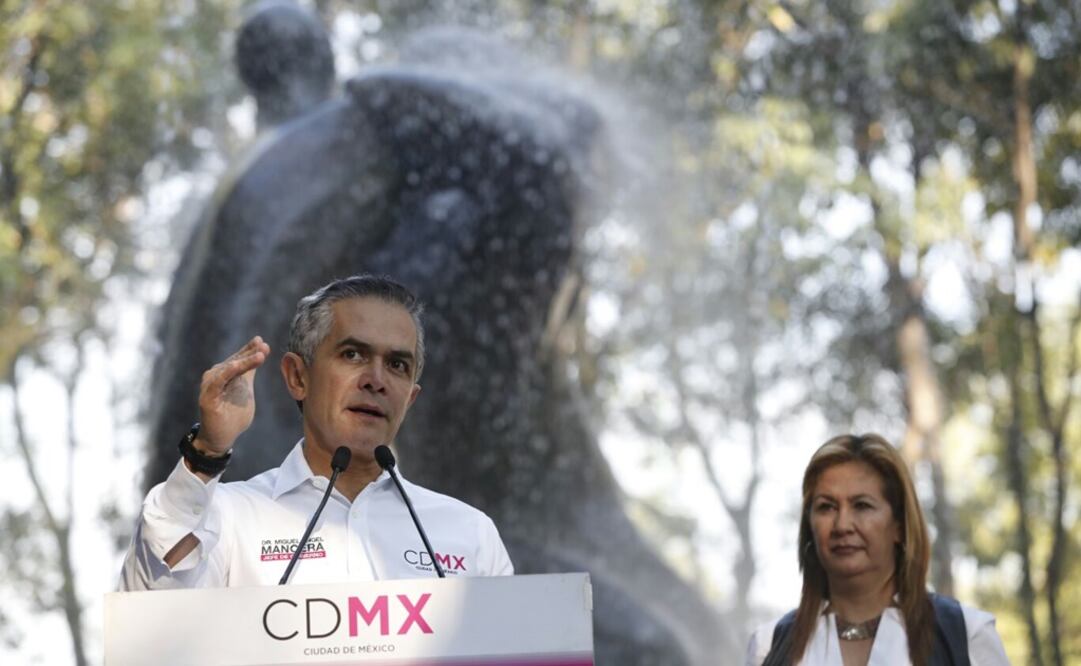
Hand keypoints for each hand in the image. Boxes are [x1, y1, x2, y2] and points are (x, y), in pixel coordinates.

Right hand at [195, 336, 269, 454]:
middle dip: (249, 352)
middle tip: (264, 346)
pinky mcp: (207, 397)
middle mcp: (215, 376)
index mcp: (225, 374)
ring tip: (260, 355)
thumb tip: (261, 351)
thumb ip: (249, 373)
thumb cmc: (233, 414)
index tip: (263, 342)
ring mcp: (210, 386)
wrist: (222, 437)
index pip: (238, 358)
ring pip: (228, 369)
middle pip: (234, 361)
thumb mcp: (245, 389)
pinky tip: (236, 366)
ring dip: (243, 361)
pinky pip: (217, 382)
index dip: (250, 349)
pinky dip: (227, 373)